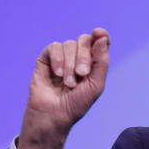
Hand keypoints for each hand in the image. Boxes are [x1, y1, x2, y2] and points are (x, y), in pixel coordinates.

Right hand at [18, 28, 110, 148]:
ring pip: (69, 44)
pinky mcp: (46, 58)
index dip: (100, 35)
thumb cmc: (77, 103)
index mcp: (93, 63)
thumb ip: (101, 61)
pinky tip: (57, 74)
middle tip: (82, 74)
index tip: (99, 33)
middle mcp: (78, 57)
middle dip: (84, 57)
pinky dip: (58, 59)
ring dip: (70, 64)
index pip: (99, 41)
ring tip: (68, 83)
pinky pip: (54, 47)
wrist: (54, 114)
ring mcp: (62, 56)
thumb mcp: (95, 84)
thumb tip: (102, 36)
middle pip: (84, 40)